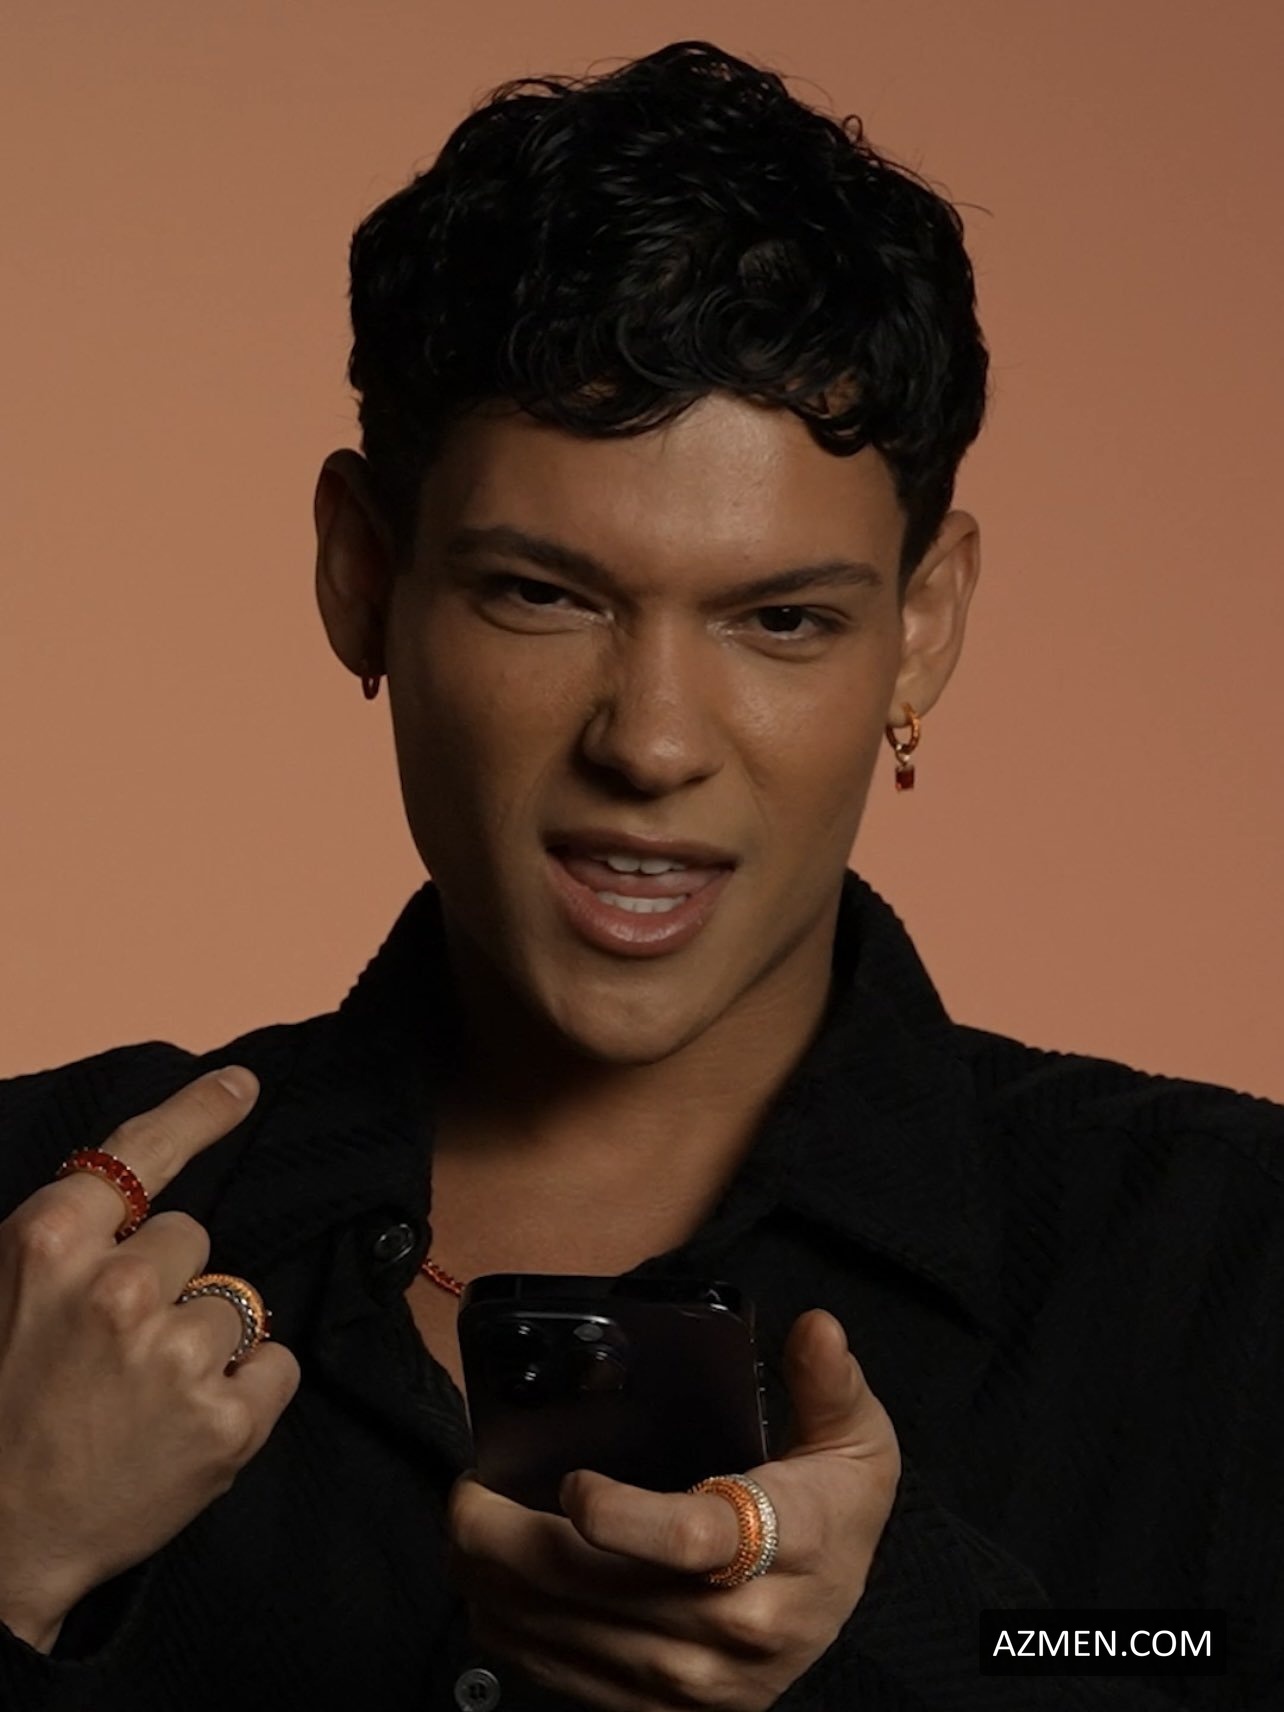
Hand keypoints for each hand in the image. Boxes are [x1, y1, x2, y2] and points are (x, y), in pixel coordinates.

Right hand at [0, 1067, 300, 1651]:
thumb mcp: (3, 1299)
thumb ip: (70, 1246)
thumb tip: (144, 1207)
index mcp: (49, 1245)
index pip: (139, 1151)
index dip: (197, 1112)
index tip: (244, 1085)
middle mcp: (118, 1287)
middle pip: (191, 1237)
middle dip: (166, 1280)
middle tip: (113, 1347)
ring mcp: (176, 1353)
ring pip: (234, 1300)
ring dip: (205, 1338)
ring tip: (144, 1396)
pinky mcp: (225, 1419)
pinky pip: (275, 1364)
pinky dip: (246, 1390)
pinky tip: (189, 1423)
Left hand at [447, 1308, 899, 1711]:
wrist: (835, 1612)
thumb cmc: (834, 1516)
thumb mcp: (855, 1441)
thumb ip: (830, 1383)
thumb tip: (816, 1328)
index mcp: (785, 1553)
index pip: (687, 1540)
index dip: (617, 1515)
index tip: (572, 1480)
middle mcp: (733, 1629)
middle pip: (591, 1588)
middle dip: (506, 1537)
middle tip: (471, 1487)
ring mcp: (689, 1681)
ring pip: (558, 1633)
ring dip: (492, 1579)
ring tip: (472, 1522)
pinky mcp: (654, 1710)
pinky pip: (555, 1674)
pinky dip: (508, 1626)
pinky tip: (492, 1581)